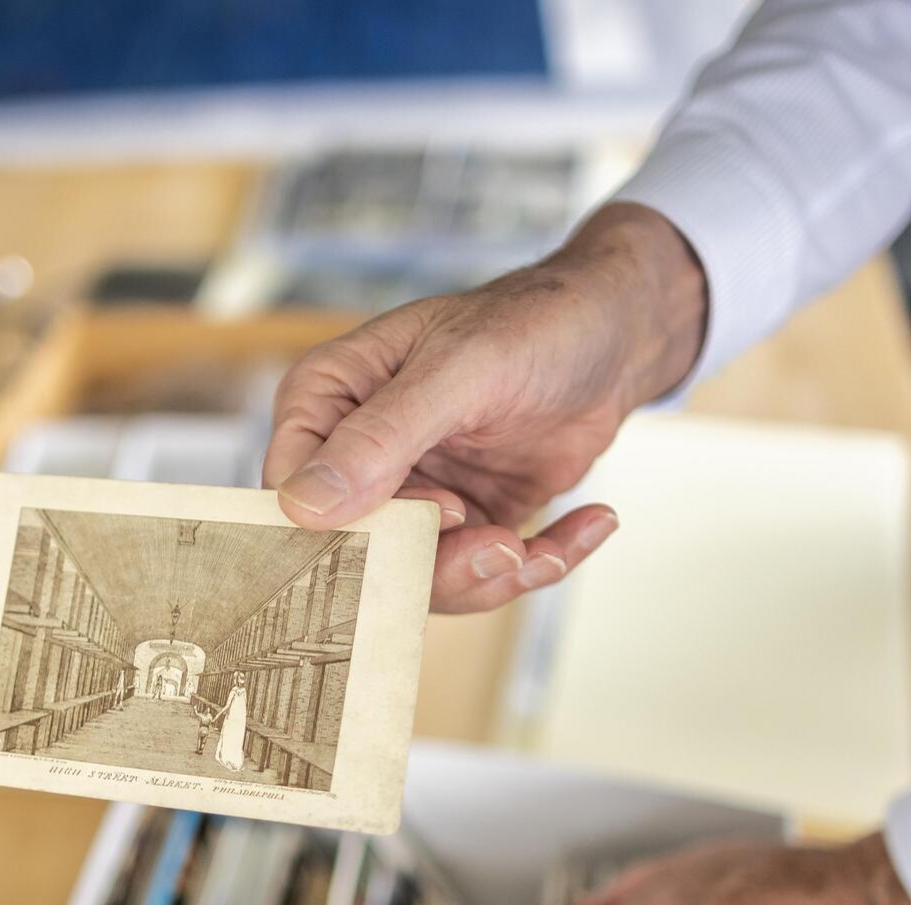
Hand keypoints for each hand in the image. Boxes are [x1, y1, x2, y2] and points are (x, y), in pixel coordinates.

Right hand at [264, 203, 707, 612]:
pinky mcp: (470, 520)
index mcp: (328, 400)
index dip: (353, 527)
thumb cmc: (533, 322)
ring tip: (538, 549)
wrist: (616, 330)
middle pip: (361, 550)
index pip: (294, 493)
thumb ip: (381, 438)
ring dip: (488, 575)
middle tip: (502, 544)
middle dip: (437, 564)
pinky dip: (540, 562)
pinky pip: (484, 572)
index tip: (441, 512)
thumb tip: (304, 506)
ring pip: (422, 577)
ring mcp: (415, 492)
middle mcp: (359, 454)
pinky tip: (589, 523)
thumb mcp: (458, 372)